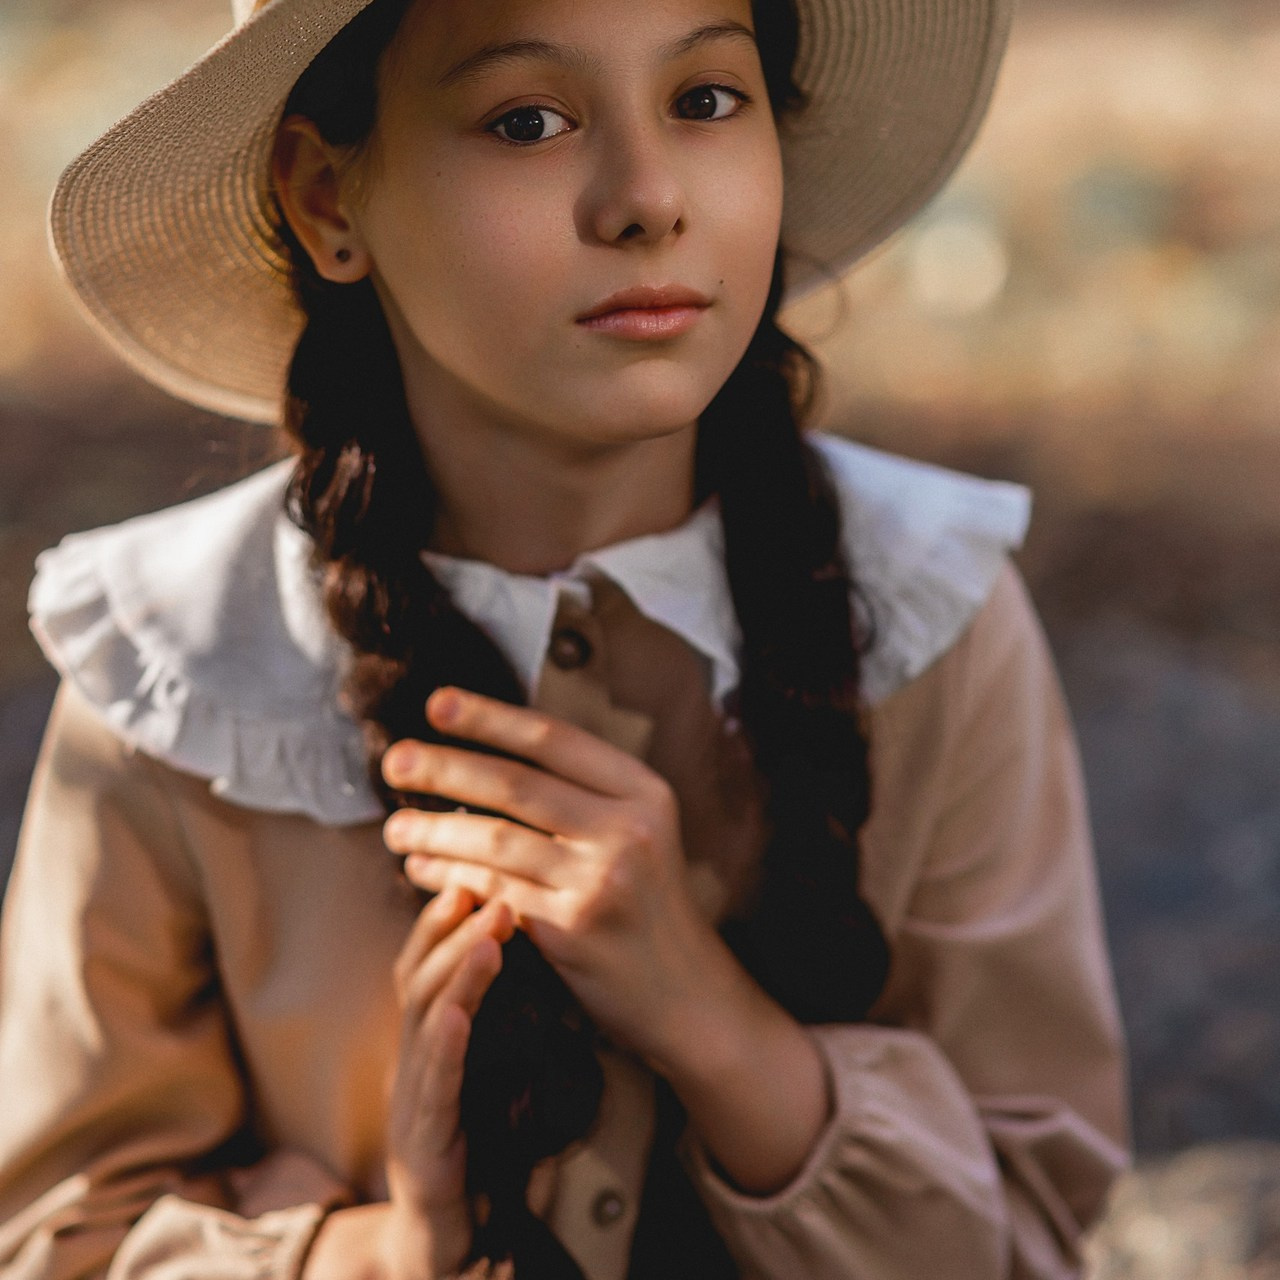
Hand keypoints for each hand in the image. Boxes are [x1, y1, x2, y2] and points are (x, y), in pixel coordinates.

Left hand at [380, 687, 723, 1069]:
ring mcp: (602, 878)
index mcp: (643, 791)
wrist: (685, 993)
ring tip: (394, 825)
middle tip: (394, 761)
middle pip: (516, 783)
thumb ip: (583, 795)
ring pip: (496, 839)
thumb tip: (486, 755)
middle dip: (445, 768)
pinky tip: (420, 867)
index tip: (436, 703)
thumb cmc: (648, 905)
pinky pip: (493, 890)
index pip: (554, 739)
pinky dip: (449, 875)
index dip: (490, 717)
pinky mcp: (574, 929)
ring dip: (434, 829)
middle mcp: (627, 827)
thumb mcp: (641, 832)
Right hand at [383, 885, 514, 1279]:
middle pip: (420, 977)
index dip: (449, 915)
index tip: (481, 866)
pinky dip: (444, 1050)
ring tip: (486, 930)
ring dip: (454, 971)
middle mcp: (416, 1063)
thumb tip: (545, 958)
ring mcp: (414, 1104)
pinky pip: (432, 1092)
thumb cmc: (486, 1157)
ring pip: (423, 1022)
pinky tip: (459, 1019)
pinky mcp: (422, 1149)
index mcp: (435, 1043)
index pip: (432, 963)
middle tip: (486, 879)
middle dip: (451, 926)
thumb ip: (511, 1024)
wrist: (461, 1249)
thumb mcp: (500, 1076)